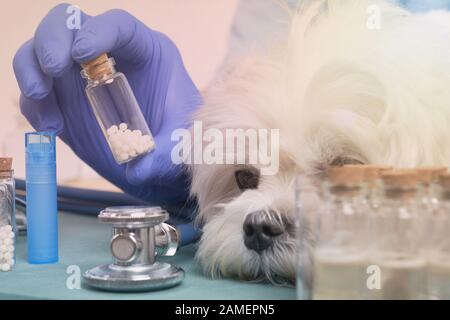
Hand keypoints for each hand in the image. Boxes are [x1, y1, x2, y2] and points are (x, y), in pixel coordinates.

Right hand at [13, 4, 200, 203]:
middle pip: (68, 24)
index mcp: (146, 52)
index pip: (119, 24)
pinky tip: (52, 128)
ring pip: (39, 52)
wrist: (160, 164)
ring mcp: (80, 77)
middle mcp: (109, 56)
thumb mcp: (182, 144)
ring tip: (43, 101)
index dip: (98, 30)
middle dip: (52, 41)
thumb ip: (166, 154)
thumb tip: (138, 170)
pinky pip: (36, 94)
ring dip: (30, 72)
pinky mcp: (63, 102)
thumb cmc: (178, 142)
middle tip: (52, 70)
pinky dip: (33, 106)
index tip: (82, 54)